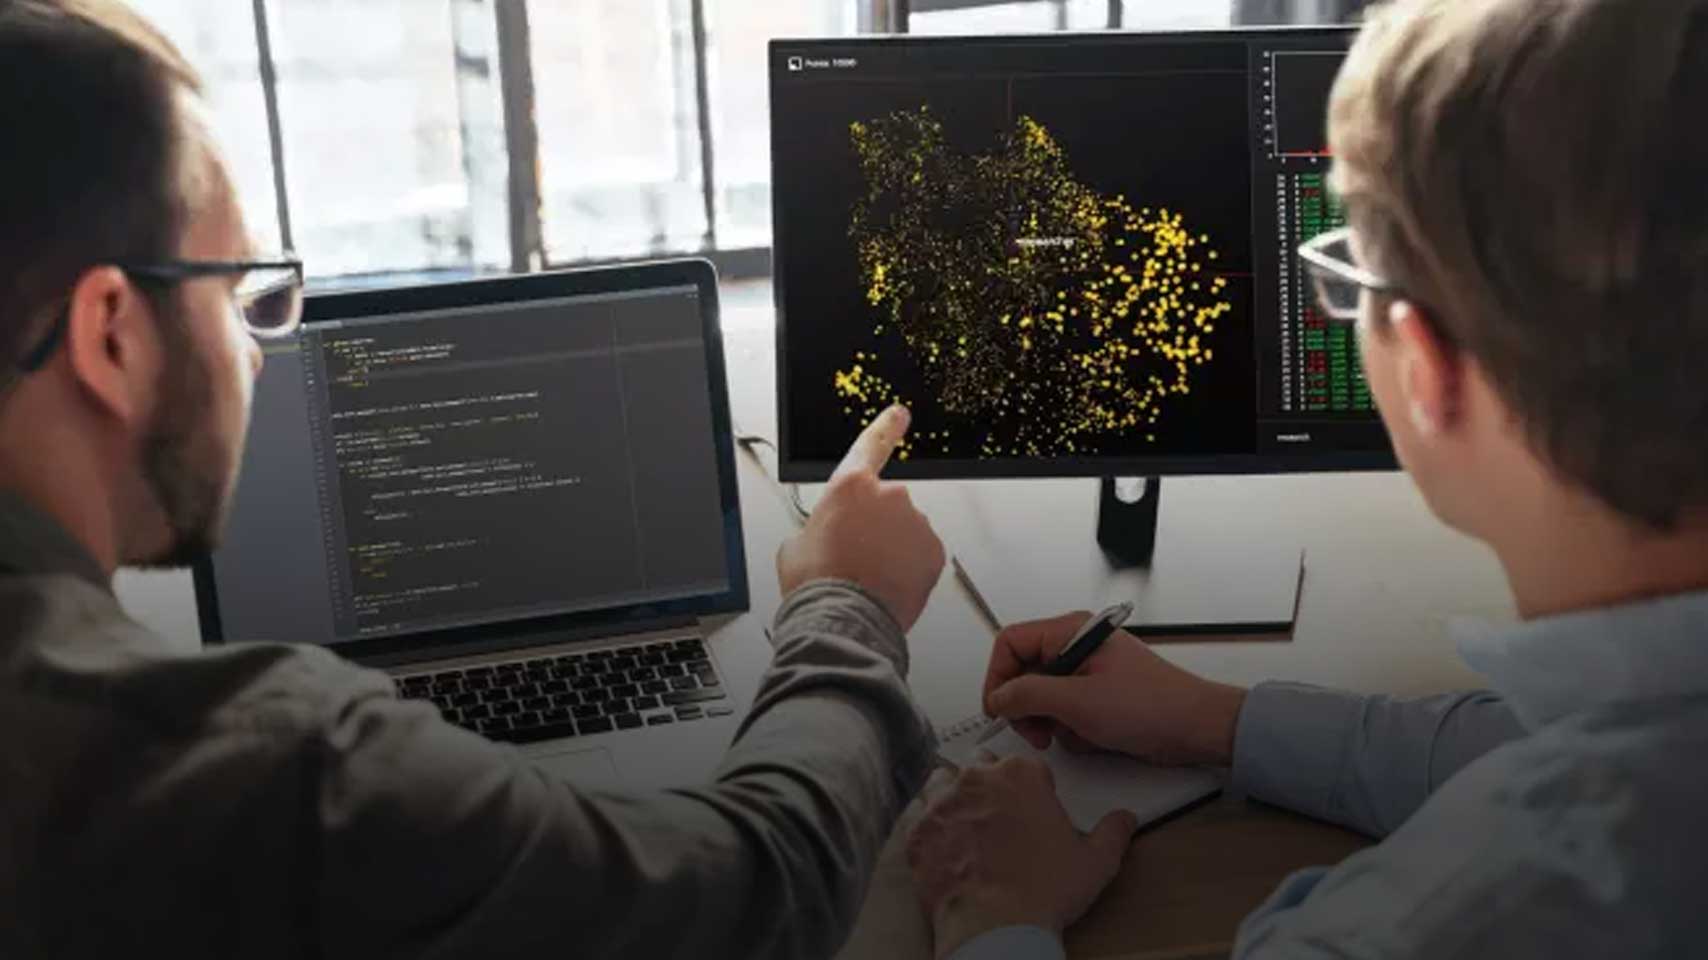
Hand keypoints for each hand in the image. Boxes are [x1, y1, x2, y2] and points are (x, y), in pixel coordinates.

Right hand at [776, 405, 945, 631]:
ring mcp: (915, 522)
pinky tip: (888, 582)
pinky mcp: (933, 550)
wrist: (844, 620)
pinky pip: (921, 552)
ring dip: (892, 546)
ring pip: (905, 529)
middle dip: (875, 524)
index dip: (886, 426)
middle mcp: (889, 496)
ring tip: (869, 575)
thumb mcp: (796, 544)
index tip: (899, 414)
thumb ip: (818, 525)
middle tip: (855, 554)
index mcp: (849, 486)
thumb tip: (824, 535)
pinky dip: (909, 565)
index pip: (871, 445)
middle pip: (885, 502)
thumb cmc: (817, 584)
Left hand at [907, 758, 1136, 959]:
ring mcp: (942, 802)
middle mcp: (977, 779)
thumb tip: (1125, 820)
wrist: (994, 927)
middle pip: (982, 766)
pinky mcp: (917, 831)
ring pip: (944, 784)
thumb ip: (1114, 833)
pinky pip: (919, 818)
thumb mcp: (1095, 862)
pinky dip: (931, 829)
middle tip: (1001, 817)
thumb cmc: (1042, 892)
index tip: (1034, 807)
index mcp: (1021, 775)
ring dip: (956, 799)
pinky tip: (945, 848)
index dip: (1033, 787)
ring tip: (969, 828)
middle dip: (991, 785)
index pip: (1026, 765)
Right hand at [983, 611, 1247, 765]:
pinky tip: (1093, 738)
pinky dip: (1071, 729)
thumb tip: (998, 697)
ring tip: (1072, 736)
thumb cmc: (1151, 706)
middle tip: (1035, 733)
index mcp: (1072, 631)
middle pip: (1024, 672)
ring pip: (1042, 696)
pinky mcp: (1098, 696)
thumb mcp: (1079, 702)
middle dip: (1026, 707)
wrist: (1197, 729)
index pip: (1011, 643)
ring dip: (1051, 722)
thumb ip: (1029, 695)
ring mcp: (1088, 672)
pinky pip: (1065, 711)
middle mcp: (1077, 646)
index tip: (997, 710)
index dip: (998, 676)